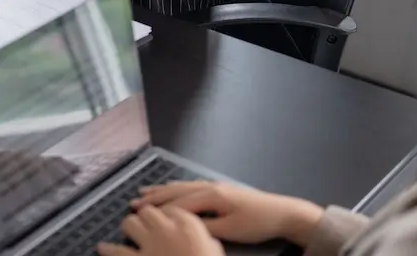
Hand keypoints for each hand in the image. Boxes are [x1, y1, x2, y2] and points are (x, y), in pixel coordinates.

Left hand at [98, 206, 223, 255]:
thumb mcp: (215, 251)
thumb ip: (206, 240)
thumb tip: (205, 239)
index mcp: (189, 225)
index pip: (172, 208)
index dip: (167, 215)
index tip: (165, 220)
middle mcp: (167, 229)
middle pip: (148, 211)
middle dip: (146, 218)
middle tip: (146, 226)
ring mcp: (150, 244)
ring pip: (130, 223)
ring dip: (129, 227)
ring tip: (129, 232)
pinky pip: (116, 251)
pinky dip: (108, 249)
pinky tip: (102, 248)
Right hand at [131, 181, 324, 246]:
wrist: (283, 213)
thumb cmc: (257, 223)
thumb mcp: (230, 230)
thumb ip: (205, 227)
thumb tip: (182, 226)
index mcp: (210, 195)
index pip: (178, 203)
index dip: (158, 209)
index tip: (139, 213)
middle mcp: (209, 187)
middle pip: (176, 191)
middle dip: (154, 197)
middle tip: (133, 201)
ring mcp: (215, 186)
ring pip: (182, 186)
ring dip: (163, 190)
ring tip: (145, 191)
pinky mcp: (220, 190)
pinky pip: (190, 186)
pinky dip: (176, 188)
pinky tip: (172, 188)